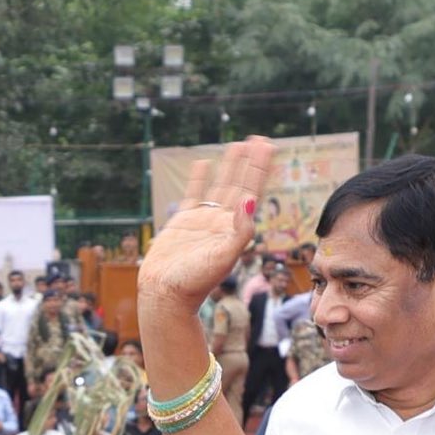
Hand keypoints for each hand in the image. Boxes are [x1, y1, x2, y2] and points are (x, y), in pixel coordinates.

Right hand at [135, 137, 273, 313]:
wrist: (166, 295)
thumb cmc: (195, 281)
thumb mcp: (224, 257)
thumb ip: (240, 231)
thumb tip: (250, 200)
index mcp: (235, 228)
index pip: (252, 190)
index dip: (260, 168)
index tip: (268, 146)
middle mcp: (223, 222)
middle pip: (240, 184)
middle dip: (250, 162)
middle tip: (259, 139)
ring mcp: (203, 221)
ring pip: (220, 185)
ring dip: (230, 166)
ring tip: (238, 145)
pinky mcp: (183, 222)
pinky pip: (194, 195)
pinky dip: (199, 179)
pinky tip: (202, 164)